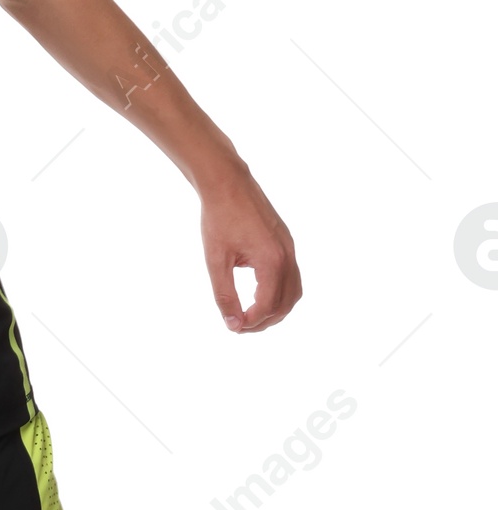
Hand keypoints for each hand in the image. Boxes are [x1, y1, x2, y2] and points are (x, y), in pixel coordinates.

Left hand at [200, 168, 301, 332]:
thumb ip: (224, 295)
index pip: (267, 305)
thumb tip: (232, 324)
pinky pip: (292, 276)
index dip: (251, 322)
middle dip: (265, 320)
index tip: (232, 326)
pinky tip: (258, 295)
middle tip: (240, 326)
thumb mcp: (216, 261)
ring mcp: (290, 248)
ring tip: (251, 315)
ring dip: (276, 309)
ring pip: (294, 292)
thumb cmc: (219, 219)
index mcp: (271, 260)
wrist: (228, 183)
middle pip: (286, 303)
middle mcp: (287, 255)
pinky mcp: (286, 243)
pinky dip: (279, 293)